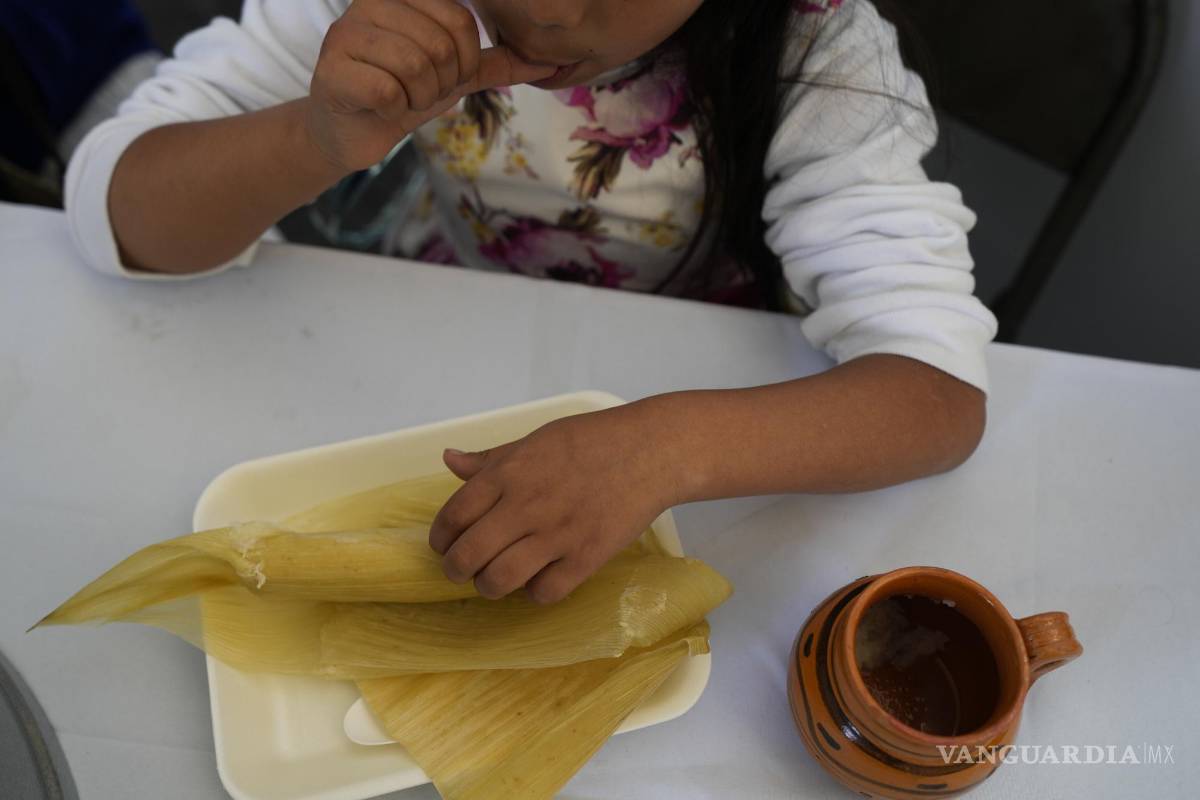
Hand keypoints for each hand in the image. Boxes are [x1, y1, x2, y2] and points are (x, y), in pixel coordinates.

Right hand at [304, 0, 554, 171]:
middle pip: (439, 45)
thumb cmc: (403, 95)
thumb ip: (495, 65)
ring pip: (414, 67)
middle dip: (441, 84)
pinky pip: (386, 91)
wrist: (352, 133)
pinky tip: (382, 109)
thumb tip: (550, 63)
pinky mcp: (331, 71)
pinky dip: (394, 111)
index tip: (445, 77)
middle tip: (420, 93)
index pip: (459, 20)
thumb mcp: (455, 77)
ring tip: (402, 100)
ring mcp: (345, 35)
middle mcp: (370, 6)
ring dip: (418, 99)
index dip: (465, 61)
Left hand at [429, 405, 678, 603]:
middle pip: (469, 554)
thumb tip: (449, 459)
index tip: (444, 545)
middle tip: (462, 571)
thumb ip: (490, 458)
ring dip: (489, 586)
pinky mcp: (587, 556)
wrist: (650, 450)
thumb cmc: (592, 440)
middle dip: (456, 570)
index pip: (453, 515)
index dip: (441, 538)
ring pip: (500, 580)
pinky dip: (535, 593)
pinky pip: (546, 592)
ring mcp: (557, 534)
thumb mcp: (535, 440)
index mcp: (509, 473)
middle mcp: (526, 505)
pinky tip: (539, 580)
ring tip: (495, 581)